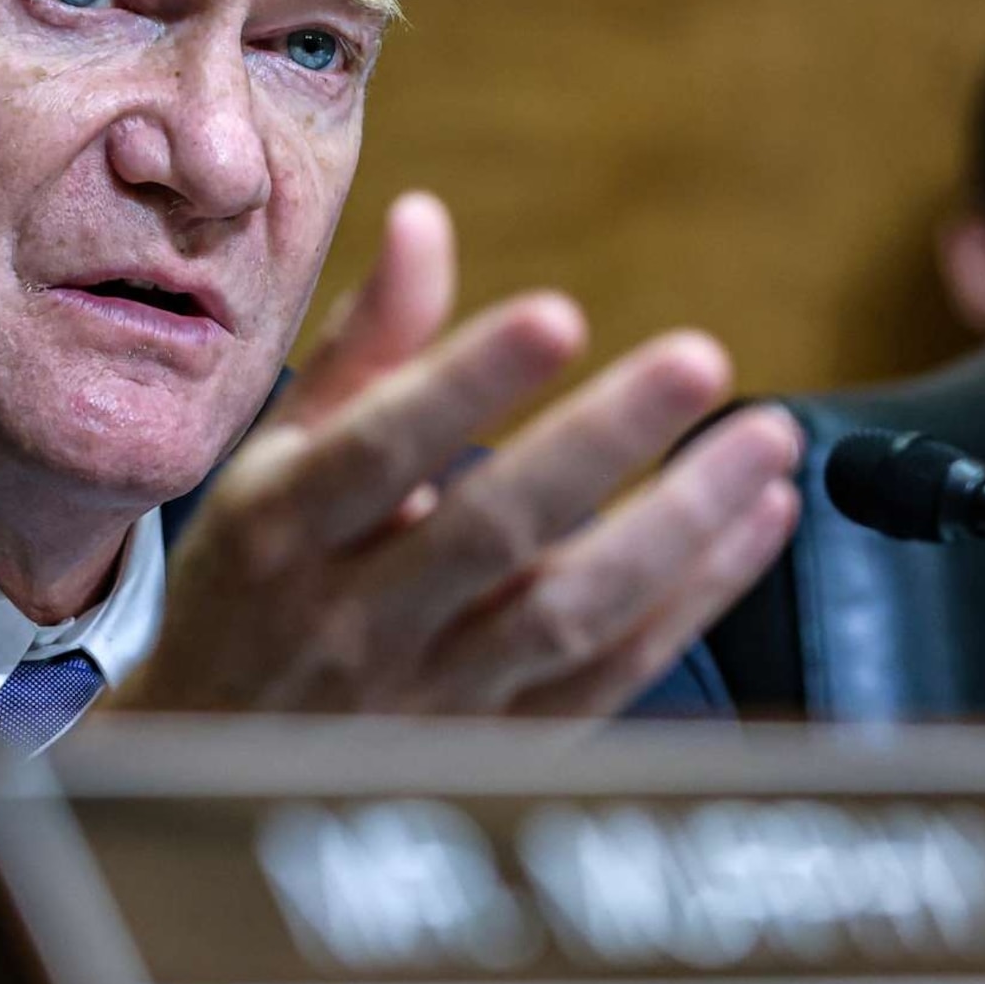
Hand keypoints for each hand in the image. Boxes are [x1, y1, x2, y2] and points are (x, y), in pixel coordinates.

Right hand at [115, 191, 800, 715]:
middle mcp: (353, 619)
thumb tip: (426, 219)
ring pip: (569, 613)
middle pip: (492, 530)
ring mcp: (430, 698)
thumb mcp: (276, 460)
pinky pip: (613, 674)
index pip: (380, 450)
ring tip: (765, 443)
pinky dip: (694, 598)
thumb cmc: (253, 583)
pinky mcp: (499, 749)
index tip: (557, 313)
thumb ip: (365, 344)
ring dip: (680, 527)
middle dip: (601, 440)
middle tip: (699, 359)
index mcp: (280, 530)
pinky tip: (756, 522)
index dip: (467, 383)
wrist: (219, 764)